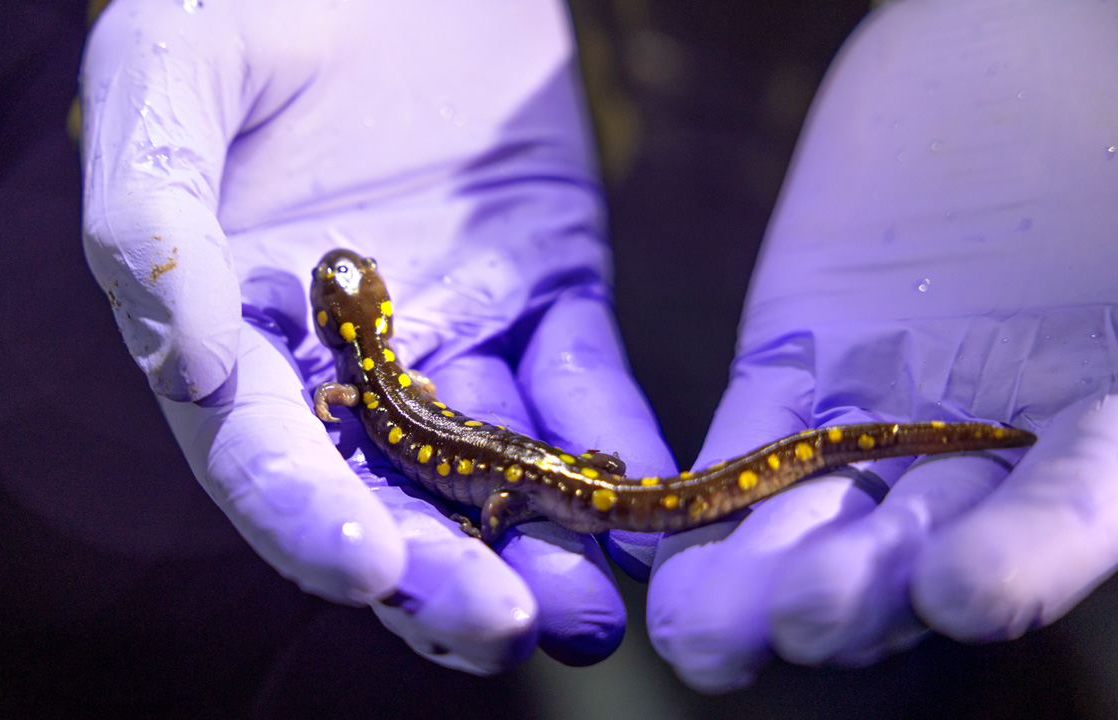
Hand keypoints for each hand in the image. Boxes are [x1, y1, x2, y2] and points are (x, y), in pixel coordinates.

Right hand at [78, 0, 674, 670]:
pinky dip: (616, 448)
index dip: (309, 521)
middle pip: (388, 498)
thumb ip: (153, 221)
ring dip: (538, 545)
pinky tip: (649, 499)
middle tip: (499, 626)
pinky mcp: (546, 287)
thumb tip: (183, 372)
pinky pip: (582, 381)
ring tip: (584, 607)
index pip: (264, 458)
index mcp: (238, 330)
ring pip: (492, 468)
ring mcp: (454, 331)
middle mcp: (346, 361)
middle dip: (439, 575)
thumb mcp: (169, 77)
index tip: (368, 568)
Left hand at [647, 0, 1117, 690]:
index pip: (1076, 510)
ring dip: (763, 570)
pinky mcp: (797, 365)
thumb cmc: (1093, 101)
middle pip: (931, 538)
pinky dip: (707, 496)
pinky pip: (750, 440)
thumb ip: (1113, 326)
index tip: (957, 595)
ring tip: (704, 630)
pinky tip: (658, 538)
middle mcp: (998, 436)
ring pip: (826, 508)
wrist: (999, 45)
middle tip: (796, 628)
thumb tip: (1108, 400)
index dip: (1024, 560)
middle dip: (863, 592)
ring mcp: (891, 406)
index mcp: (1108, 408)